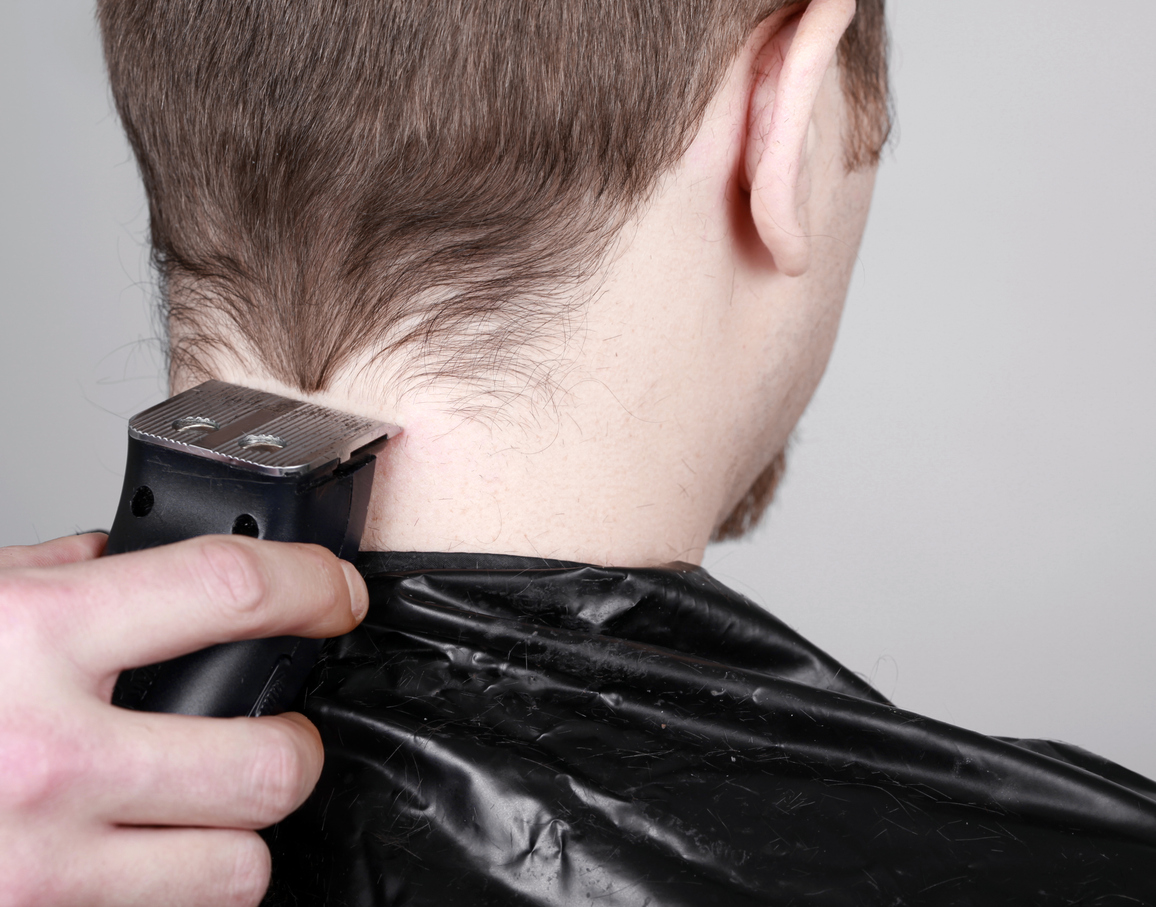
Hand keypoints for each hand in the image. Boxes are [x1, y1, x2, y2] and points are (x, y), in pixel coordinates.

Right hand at [0, 533, 367, 906]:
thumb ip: (63, 578)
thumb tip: (134, 558)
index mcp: (33, 636)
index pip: (231, 590)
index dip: (313, 585)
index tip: (337, 595)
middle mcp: (47, 753)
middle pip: (270, 760)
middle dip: (295, 744)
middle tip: (275, 733)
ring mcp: (44, 860)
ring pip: (238, 864)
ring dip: (237, 831)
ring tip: (199, 804)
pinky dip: (177, 885)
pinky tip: (140, 851)